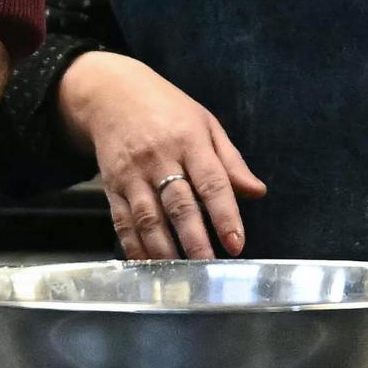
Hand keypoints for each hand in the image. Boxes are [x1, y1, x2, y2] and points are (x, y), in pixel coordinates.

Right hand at [58, 51, 263, 258]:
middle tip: (209, 266)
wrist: (111, 94)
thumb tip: (257, 192)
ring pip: (148, 217)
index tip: (237, 243)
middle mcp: (159, 158)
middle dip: (195, 239)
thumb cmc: (167, 110)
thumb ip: (230, 161)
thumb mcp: (205, 124)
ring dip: (164, 249)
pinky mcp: (111, 186)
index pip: (212, 182)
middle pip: (179, 204)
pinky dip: (134, 246)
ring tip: (181, 272)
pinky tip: (148, 264)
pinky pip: (123, 221)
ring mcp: (132, 173)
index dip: (226, 214)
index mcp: (189, 140)